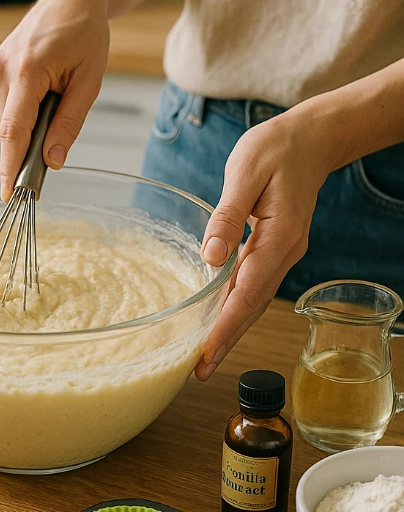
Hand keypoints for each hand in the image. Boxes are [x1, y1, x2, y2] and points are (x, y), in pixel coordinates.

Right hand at [0, 0, 109, 200]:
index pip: (13, 131)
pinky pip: (8, 106)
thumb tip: (52, 159)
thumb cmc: (85, 31)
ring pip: (8, 120)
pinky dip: (25, 113)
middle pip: (9, 130)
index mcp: (28, 71)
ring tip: (58, 100)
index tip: (9, 194)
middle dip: (27, 149)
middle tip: (52, 153)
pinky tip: (46, 96)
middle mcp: (3, 69)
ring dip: (30, 126)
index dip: (10, 167)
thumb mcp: (89, 81)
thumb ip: (69, 123)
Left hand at [195, 108, 330, 380]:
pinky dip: (239, 308)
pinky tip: (221, 320)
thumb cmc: (275, 149)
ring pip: (256, 301)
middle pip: (253, 307)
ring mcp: (285, 253)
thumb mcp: (245, 172)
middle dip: (227, 340)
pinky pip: (257, 286)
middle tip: (199, 371)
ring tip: (206, 357)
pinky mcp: (277, 249)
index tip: (205, 353)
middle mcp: (286, 252)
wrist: (311, 139)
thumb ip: (226, 215)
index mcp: (278, 236)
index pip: (247, 292)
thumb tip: (210, 258)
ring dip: (232, 330)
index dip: (225, 326)